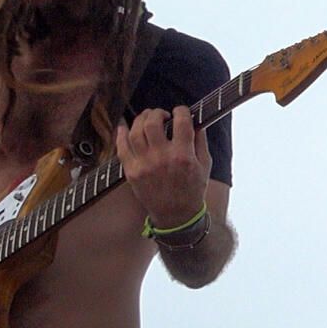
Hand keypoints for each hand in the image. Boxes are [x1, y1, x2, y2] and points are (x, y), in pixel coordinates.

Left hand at [115, 106, 210, 230]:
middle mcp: (162, 158)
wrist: (176, 215)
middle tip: (162, 115)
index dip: (181, 111)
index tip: (181, 112)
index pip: (181, 122)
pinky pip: (121, 148)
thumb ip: (200, 141)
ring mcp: (144, 165)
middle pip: (152, 123)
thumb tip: (195, 121)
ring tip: (147, 119)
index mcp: (183, 155)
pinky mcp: (132, 172)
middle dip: (157, 113)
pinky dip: (121, 135)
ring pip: (135, 132)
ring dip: (141, 120)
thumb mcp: (205, 165)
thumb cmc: (192, 190)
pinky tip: (125, 128)